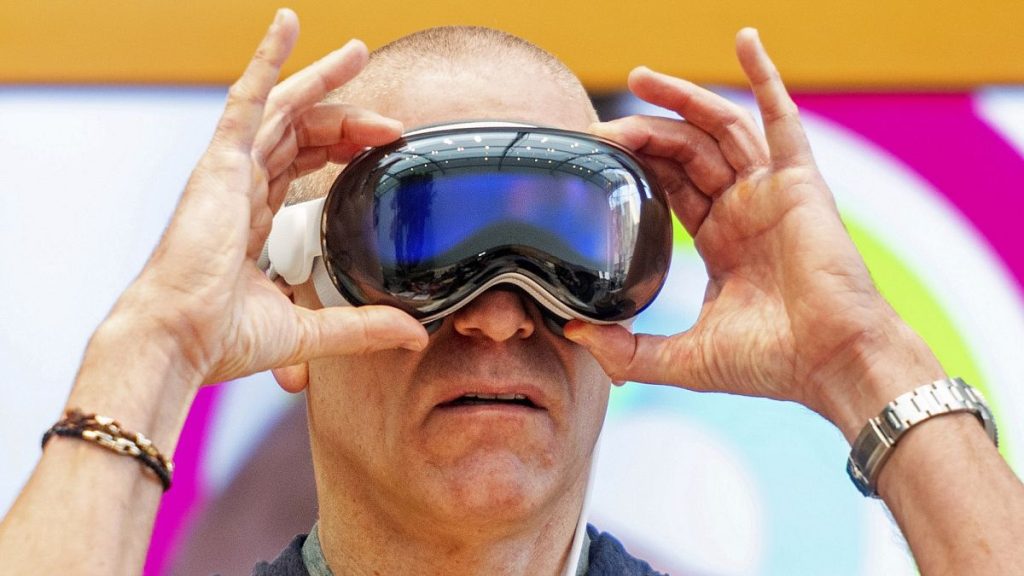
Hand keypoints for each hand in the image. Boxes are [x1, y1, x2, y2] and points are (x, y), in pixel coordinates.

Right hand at [108, 9, 427, 386]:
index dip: (343, 149)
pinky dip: (266, 60)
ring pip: (283, 109)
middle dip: (346, 116)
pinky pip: (248, 99)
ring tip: (357, 53)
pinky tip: (288, 26)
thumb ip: (363, 325)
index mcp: (255, 220)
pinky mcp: (221, 163)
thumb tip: (414, 334)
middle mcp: (243, 188)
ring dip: (321, 80)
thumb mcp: (310, 326)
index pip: (303, 165)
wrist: (180, 338)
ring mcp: (231, 172)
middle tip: (388, 118)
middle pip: (301, 133)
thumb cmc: (222, 336)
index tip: (385, 146)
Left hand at [565, 29, 942, 433]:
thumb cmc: (772, 363)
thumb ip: (628, 350)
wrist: (833, 363)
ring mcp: (771, 192)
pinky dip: (766, 76)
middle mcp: (744, 210)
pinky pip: (782, 118)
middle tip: (600, 128)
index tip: (596, 155)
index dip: (635, 167)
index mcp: (720, 241)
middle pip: (686, 153)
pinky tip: (744, 41)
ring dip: (682, 100)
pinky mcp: (799, 182)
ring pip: (720, 129)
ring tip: (640, 79)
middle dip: (644, 134)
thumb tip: (575, 334)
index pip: (669, 187)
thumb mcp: (684, 358)